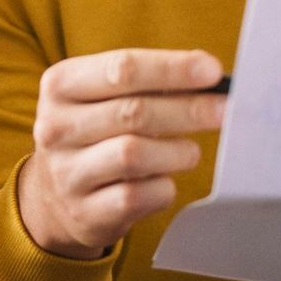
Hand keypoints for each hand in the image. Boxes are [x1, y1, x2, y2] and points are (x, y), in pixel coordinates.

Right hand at [16, 48, 226, 259]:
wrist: (55, 197)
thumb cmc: (96, 132)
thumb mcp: (104, 97)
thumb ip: (149, 82)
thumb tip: (209, 75)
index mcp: (60, 85)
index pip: (121, 68)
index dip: (172, 68)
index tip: (213, 71)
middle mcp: (55, 127)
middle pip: (132, 112)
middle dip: (187, 109)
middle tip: (225, 110)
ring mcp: (67, 173)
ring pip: (133, 155)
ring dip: (176, 152)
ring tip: (190, 151)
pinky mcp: (85, 212)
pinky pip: (137, 196)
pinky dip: (163, 187)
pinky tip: (163, 180)